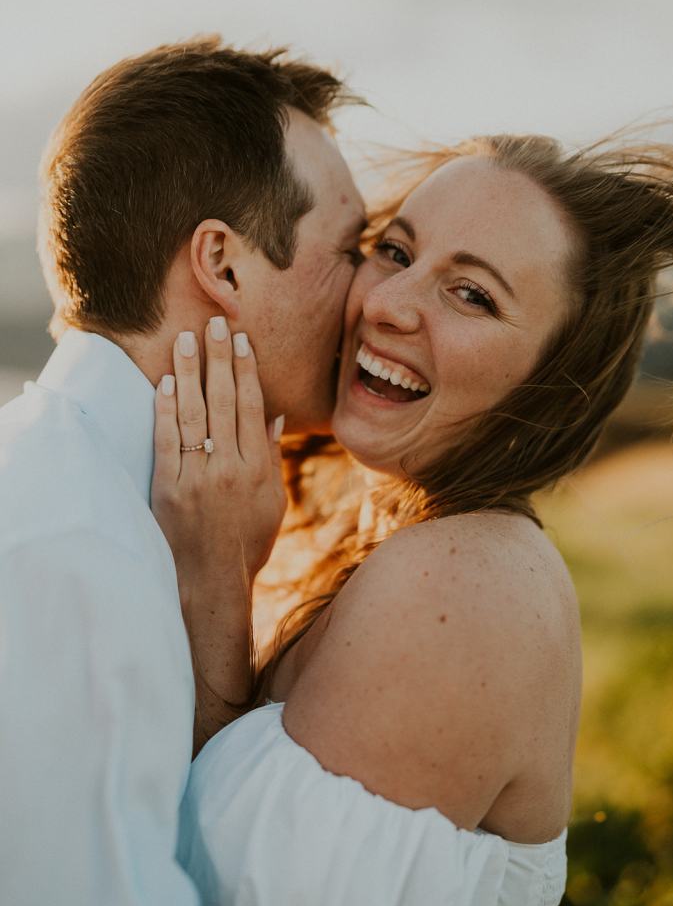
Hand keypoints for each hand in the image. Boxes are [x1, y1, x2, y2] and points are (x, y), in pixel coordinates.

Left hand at [152, 320, 286, 594]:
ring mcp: (199, 477)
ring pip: (195, 414)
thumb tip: (275, 414)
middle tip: (213, 323)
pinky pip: (167, 441)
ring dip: (191, 373)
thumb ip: (271, 455)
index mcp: (258, 468)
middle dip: (219, 358)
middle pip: (225, 401)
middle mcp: (230, 467)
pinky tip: (164, 384)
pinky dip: (166, 411)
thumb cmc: (247, 543)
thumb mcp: (271, 501)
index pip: (253, 406)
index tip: (241, 339)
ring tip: (186, 339)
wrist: (212, 582)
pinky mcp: (170, 488)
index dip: (247, 370)